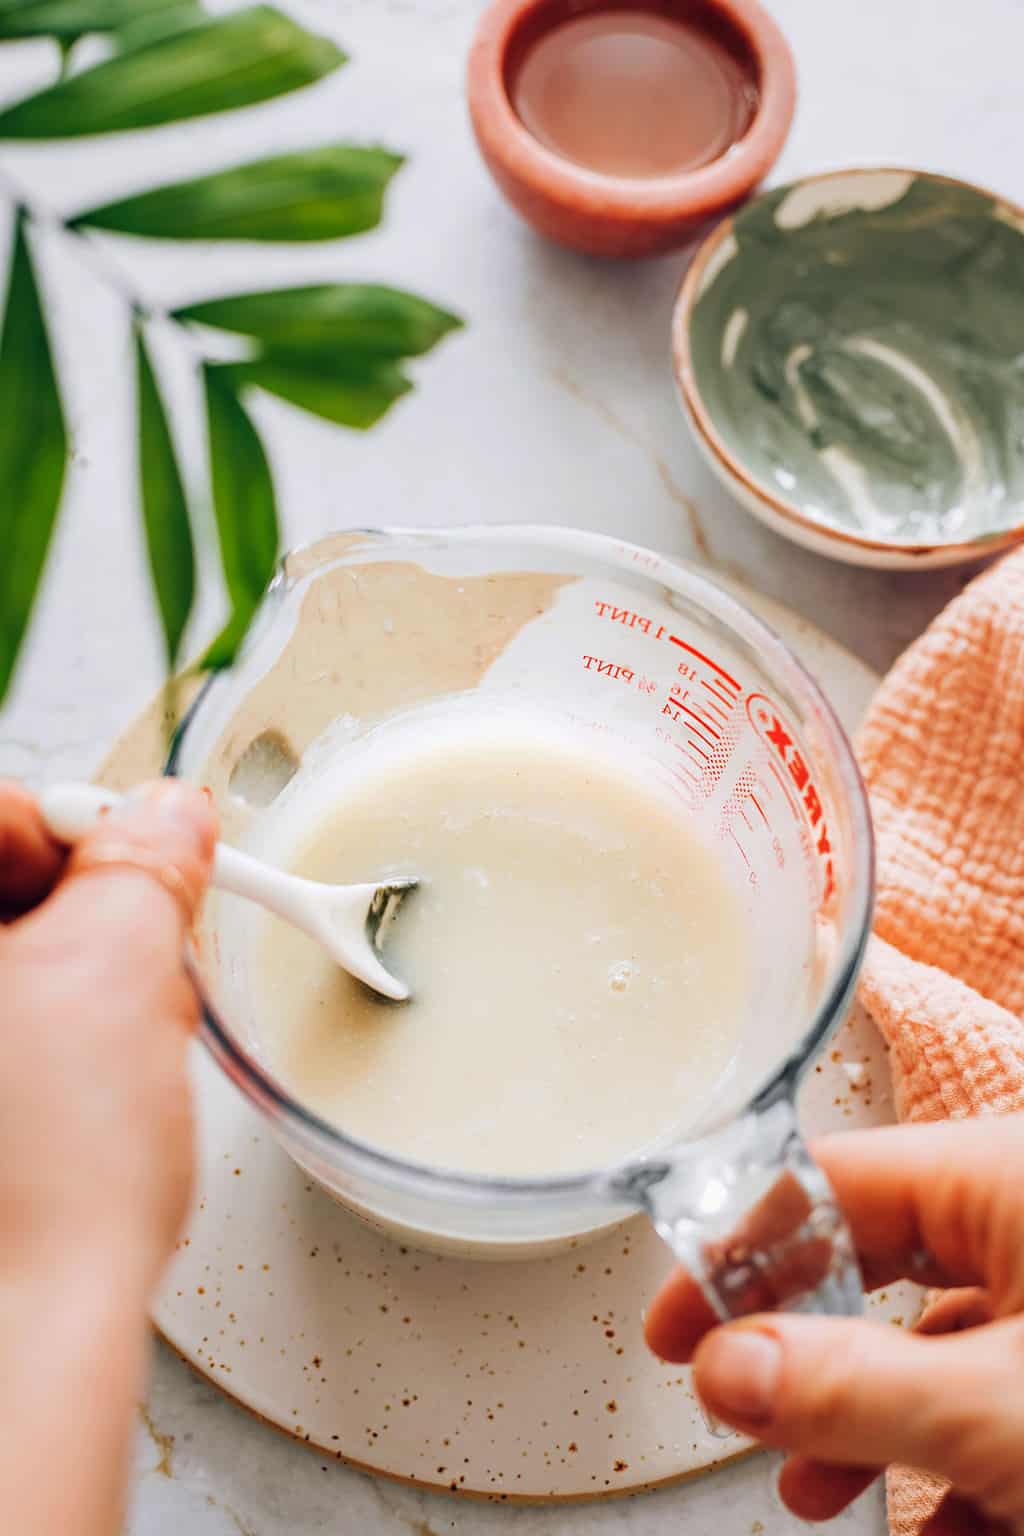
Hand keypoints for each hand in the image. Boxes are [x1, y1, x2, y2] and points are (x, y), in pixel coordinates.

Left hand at [0, 777, 215, 1293]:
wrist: (20, 1337)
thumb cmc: (39, 1181)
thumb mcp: (121, 976)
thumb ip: (145, 869)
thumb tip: (169, 815)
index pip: (1, 815)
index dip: (84, 825)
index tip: (150, 854)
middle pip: (4, 889)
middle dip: (83, 907)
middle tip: (143, 958)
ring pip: (12, 961)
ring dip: (73, 972)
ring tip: (120, 1040)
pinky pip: (11, 1030)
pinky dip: (48, 1029)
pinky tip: (86, 1078)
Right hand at [645, 1117, 1023, 1533]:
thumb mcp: (993, 1410)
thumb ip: (853, 1385)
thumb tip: (726, 1365)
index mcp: (1001, 1176)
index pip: (828, 1184)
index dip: (738, 1252)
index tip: (677, 1322)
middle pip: (876, 1258)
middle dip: (800, 1344)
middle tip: (729, 1394)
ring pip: (936, 1341)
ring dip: (869, 1421)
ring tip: (814, 1485)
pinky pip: (997, 1393)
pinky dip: (954, 1457)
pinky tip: (937, 1525)